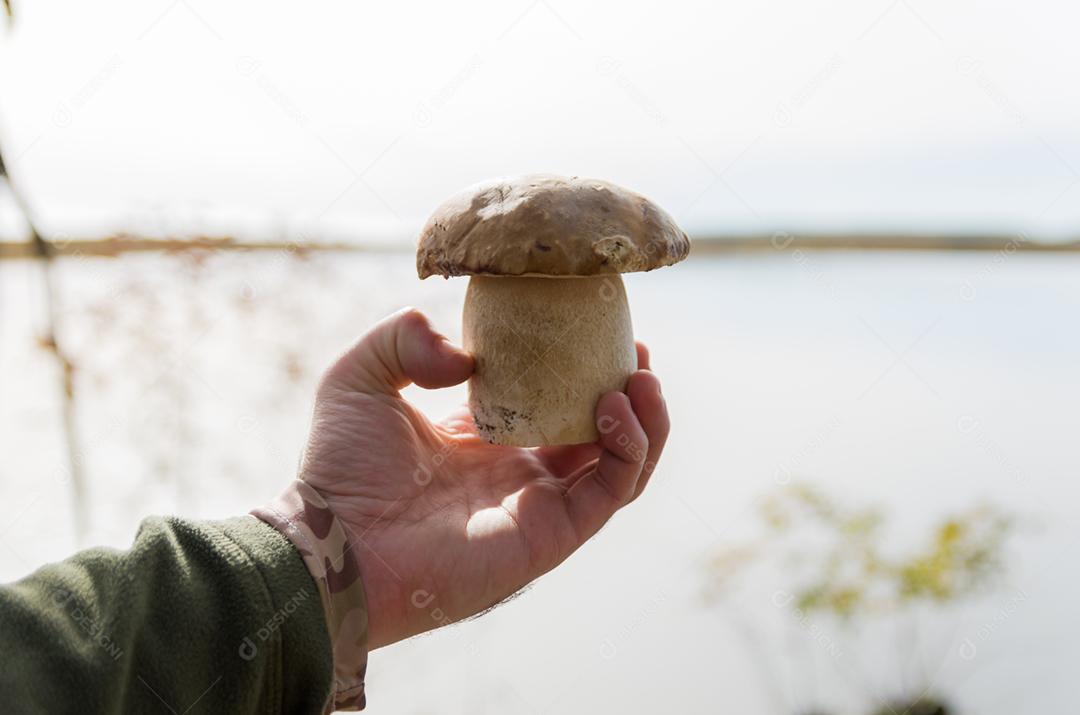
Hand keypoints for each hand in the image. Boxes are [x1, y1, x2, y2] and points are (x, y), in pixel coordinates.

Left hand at [300, 308, 669, 648]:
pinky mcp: (551, 535)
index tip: (600, 328)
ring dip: (644, 420)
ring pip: (620, 465)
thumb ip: (404, 338)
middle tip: (638, 352)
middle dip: (628, 391)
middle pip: (598, 433)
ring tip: (642, 376)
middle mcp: (518, 474)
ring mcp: (539, 507)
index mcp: (483, 440)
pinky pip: (611, 492)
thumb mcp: (361, 376)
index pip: (551, 401)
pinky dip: (629, 450)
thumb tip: (468, 354)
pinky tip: (616, 407)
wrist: (332, 542)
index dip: (582, 368)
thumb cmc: (338, 469)